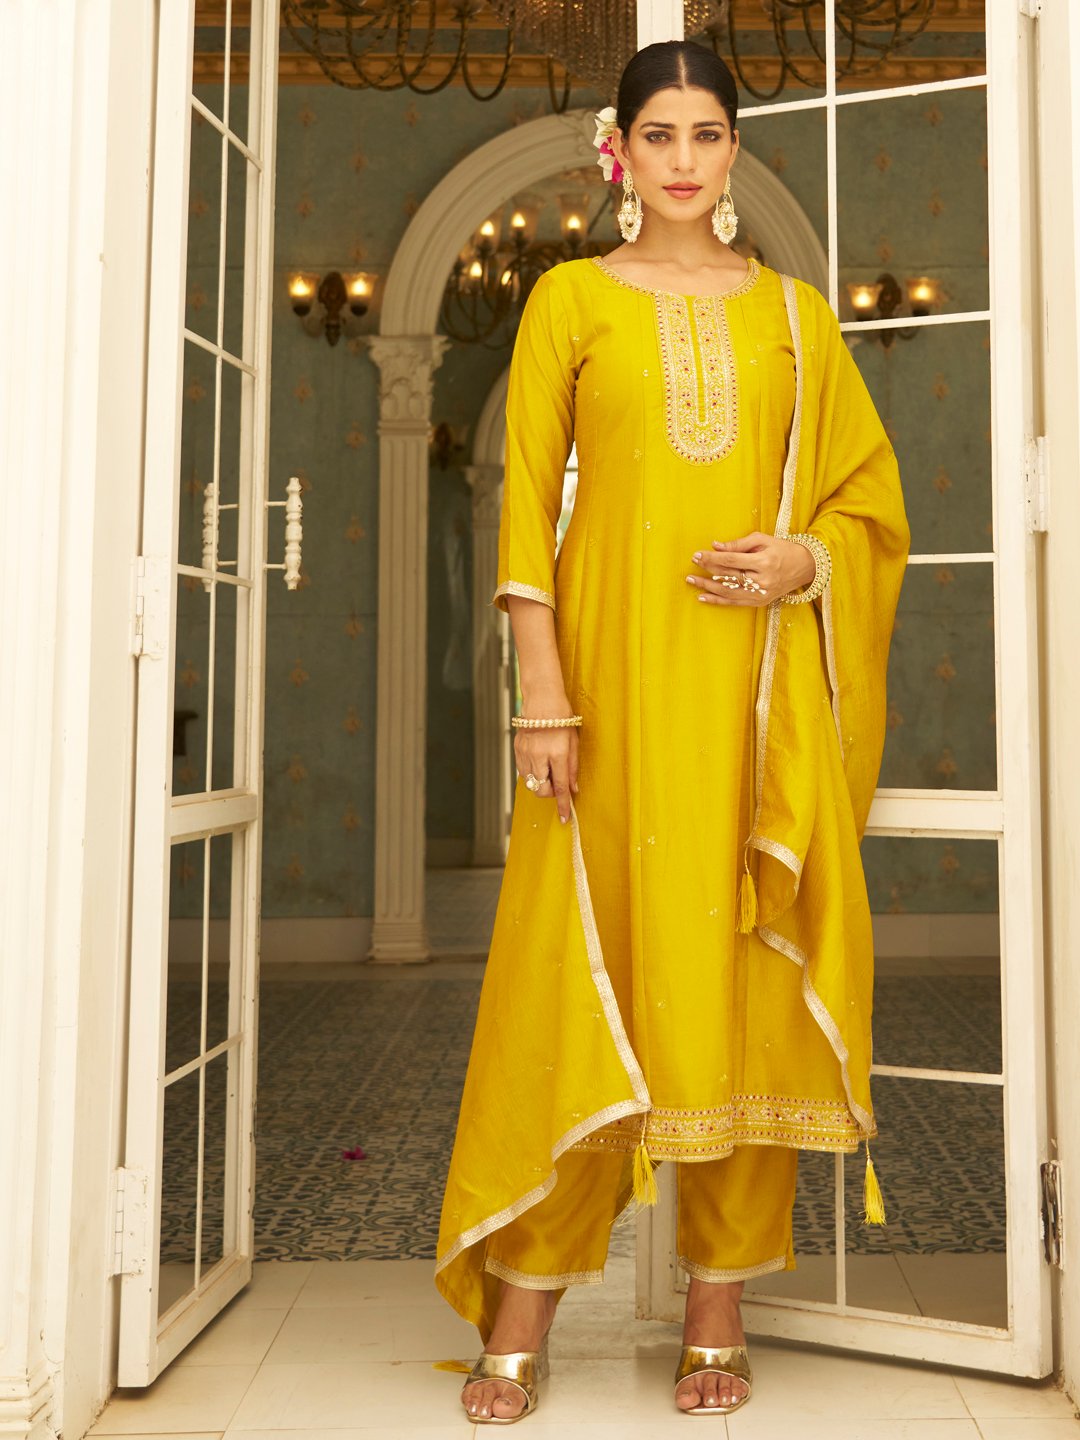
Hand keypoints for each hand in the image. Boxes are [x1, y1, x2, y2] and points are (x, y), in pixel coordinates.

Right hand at [515, 724, 578, 823]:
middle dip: (550, 794)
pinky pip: (523, 771)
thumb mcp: (574, 742)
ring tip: (548, 770)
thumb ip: (573, 767)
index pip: (561, 786)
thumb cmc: (562, 718)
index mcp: (557, 753)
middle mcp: (540, 755)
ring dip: (540, 783)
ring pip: (530, 783)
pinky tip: (539, 764)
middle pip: (541, 790)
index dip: (563, 804)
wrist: (542, 700)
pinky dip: (531, 774)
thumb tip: (573, 788)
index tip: (564, 817)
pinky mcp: (517, 749)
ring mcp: (526, 753)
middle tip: (557, 785)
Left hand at [684, 532, 815, 606]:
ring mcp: (761, 594)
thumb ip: (738, 544)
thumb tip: (715, 546)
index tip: (697, 554)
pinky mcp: (760, 602)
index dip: (712, 558)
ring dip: (707, 587)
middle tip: (692, 565)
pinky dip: (717, 600)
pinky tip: (703, 597)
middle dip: (708, 570)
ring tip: (691, 581)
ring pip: (728, 592)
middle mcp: (762, 580)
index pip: (731, 560)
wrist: (805, 567)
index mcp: (763, 562)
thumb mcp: (763, 540)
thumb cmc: (782, 549)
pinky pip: (734, 602)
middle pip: (728, 576)